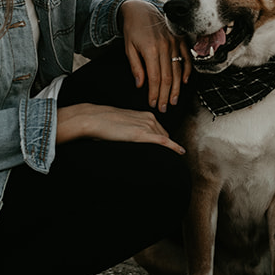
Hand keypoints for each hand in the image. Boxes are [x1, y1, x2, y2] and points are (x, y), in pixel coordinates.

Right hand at [56, 102, 185, 153]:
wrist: (95, 118)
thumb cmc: (104, 122)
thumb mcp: (123, 123)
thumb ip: (133, 129)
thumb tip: (132, 137)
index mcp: (145, 114)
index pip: (160, 130)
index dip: (163, 141)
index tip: (167, 148)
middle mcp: (149, 118)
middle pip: (164, 136)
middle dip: (167, 146)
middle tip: (168, 157)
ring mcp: (147, 125)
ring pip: (163, 140)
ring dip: (168, 149)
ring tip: (171, 159)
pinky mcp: (142, 134)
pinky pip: (164, 141)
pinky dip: (174, 147)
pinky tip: (180, 152)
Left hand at [120, 0, 190, 111]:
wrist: (141, 10)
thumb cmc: (132, 30)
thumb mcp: (129, 48)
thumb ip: (135, 66)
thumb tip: (140, 85)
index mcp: (151, 50)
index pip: (155, 78)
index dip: (155, 93)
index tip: (154, 104)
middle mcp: (165, 47)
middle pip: (168, 77)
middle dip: (166, 95)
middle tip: (164, 108)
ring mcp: (175, 43)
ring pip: (178, 71)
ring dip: (177, 88)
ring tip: (174, 100)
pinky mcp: (180, 40)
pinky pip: (187, 58)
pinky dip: (187, 71)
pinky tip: (185, 83)